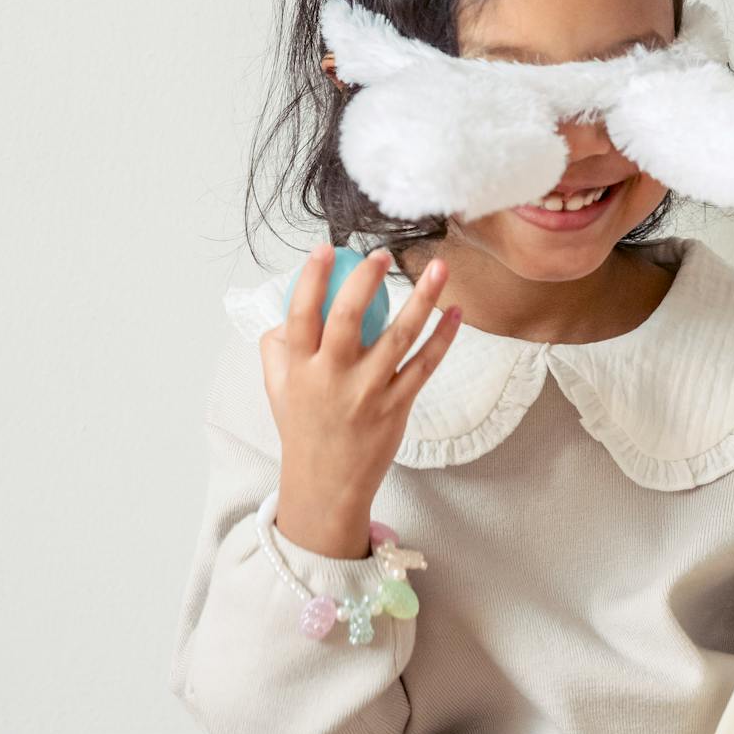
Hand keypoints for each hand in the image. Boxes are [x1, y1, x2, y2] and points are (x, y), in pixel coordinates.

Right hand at [262, 244, 461, 557]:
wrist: (326, 485)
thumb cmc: (304, 429)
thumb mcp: (278, 389)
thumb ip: (278, 348)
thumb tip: (290, 311)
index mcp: (299, 369)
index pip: (302, 314)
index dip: (313, 278)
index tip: (326, 249)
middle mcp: (332, 378)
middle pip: (349, 318)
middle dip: (367, 280)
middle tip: (383, 254)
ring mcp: (368, 392)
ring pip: (398, 337)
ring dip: (422, 299)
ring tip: (438, 268)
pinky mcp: (397, 406)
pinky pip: (424, 365)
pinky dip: (442, 337)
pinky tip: (454, 312)